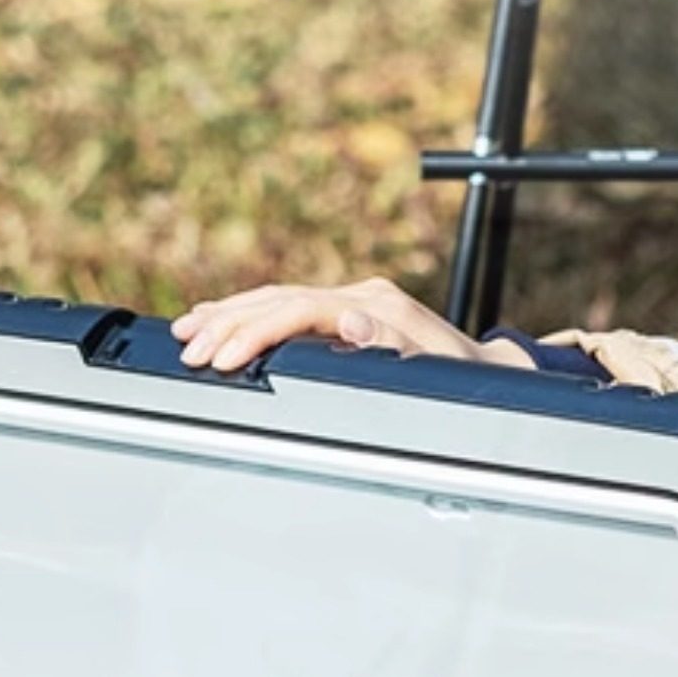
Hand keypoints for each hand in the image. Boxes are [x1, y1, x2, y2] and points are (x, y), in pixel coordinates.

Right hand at [173, 276, 511, 373]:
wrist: (490, 373)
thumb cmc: (465, 381)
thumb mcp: (437, 369)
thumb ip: (392, 344)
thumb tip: (349, 321)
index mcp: (376, 306)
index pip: (300, 309)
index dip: (258, 331)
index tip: (225, 357)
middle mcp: (362, 295)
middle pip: (279, 298)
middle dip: (229, 323)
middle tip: (189, 348)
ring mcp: (354, 300)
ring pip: (278, 298)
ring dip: (230, 314)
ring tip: (187, 331)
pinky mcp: (348, 312)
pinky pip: (289, 306)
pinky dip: (251, 313)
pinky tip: (222, 321)